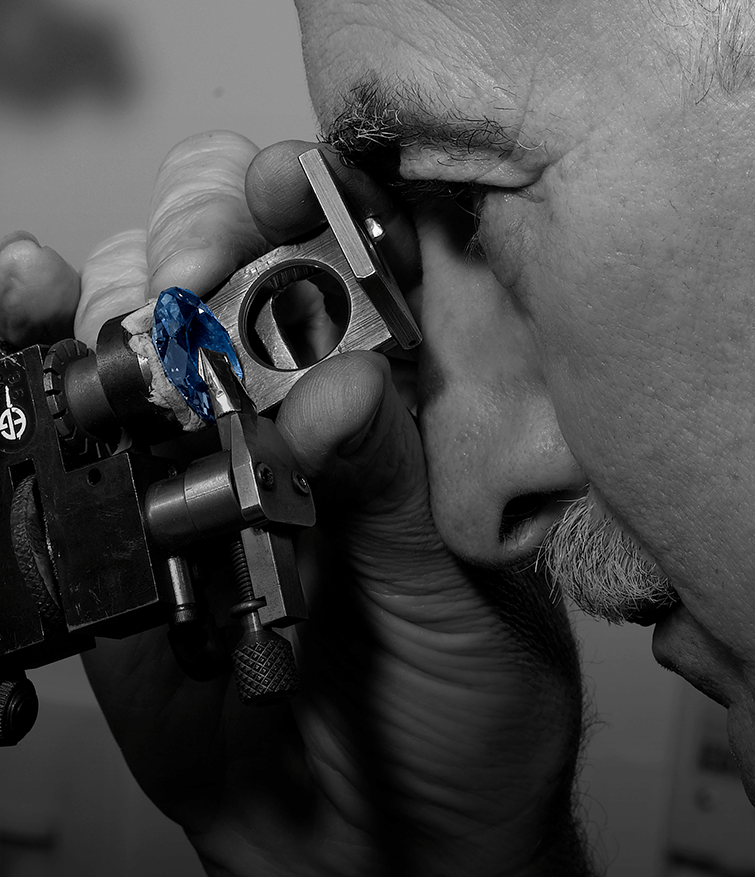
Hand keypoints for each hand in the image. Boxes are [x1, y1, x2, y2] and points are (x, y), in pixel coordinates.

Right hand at [0, 131, 588, 876]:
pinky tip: (28, 301)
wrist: (375, 848)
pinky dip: (37, 343)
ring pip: (144, 309)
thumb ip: (397, 492)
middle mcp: (304, 394)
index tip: (286, 189)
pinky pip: (74, 411)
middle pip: (240, 250)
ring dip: (122, 287)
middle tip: (191, 272)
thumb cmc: (466, 715)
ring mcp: (210, 440)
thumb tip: (337, 390)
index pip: (369, 245)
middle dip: (205, 231)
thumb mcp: (462, 602)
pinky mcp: (132, 505)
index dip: (324, 195)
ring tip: (129, 326)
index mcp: (414, 397)